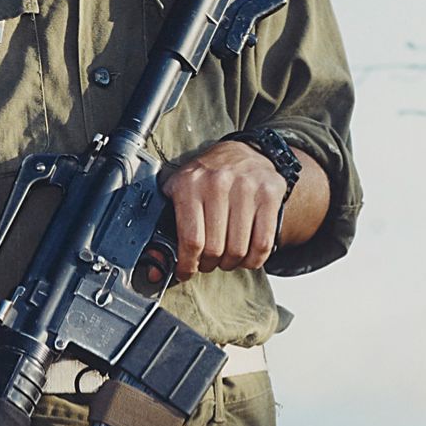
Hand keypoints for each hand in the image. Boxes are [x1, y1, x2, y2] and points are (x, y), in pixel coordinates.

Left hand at [160, 140, 287, 281]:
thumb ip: (163, 226)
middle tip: (207, 263)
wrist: (241, 153)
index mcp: (189, 184)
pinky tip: (246, 257)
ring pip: (239, 249)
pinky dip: (254, 259)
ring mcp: (247, 188)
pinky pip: (263, 243)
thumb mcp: (178, 191)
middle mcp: (218, 183)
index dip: (188, 265)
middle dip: (209, 264)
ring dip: (230, 263)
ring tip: (226, 259)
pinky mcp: (270, 195)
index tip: (186, 273)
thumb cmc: (206, 178)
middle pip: (215, 248)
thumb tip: (156, 269)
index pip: (191, 240)